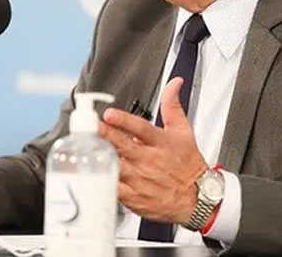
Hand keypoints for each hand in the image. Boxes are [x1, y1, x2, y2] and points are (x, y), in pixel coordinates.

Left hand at [99, 77, 206, 223]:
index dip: (125, 121)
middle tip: (90, 127)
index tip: (110, 114)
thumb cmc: (188, 164)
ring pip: (116, 166)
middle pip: (123, 146)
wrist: (195, 198)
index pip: (141, 128)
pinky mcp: (134, 197)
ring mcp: (140, 180)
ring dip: (100, 156)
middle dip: (105, 135)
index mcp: (161, 143)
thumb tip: (173, 83)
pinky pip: (114, 189)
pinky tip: (91, 173)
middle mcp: (149, 160)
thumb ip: (172, 105)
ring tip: (85, 148)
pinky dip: (102, 181)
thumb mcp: (184, 131)